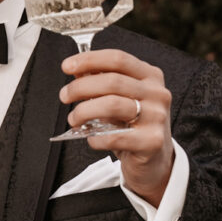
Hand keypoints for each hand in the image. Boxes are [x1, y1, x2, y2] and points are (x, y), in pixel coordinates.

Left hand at [60, 49, 173, 206]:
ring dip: (84, 111)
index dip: (90, 60)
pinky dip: (95, 138)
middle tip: (65, 95)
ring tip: (74, 118)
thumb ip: (102, 84)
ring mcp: (157, 117)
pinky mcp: (151, 142)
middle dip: (80, 87)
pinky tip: (92, 138)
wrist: (154, 161)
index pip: (118, 59)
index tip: (68, 66)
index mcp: (150, 77)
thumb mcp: (121, 99)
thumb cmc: (134, 127)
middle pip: (112, 81)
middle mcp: (157, 94)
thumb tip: (78, 70)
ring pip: (112, 105)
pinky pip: (114, 137)